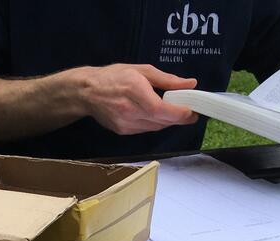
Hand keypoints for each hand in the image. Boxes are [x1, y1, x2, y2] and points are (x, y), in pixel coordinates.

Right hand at [77, 64, 196, 135]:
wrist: (87, 92)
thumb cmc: (114, 76)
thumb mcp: (142, 70)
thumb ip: (167, 79)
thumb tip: (190, 83)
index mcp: (134, 90)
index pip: (160, 109)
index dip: (178, 113)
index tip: (192, 111)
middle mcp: (129, 110)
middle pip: (161, 121)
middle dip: (178, 118)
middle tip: (190, 113)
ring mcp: (125, 123)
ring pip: (155, 127)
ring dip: (167, 121)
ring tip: (175, 112)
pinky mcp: (122, 131)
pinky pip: (145, 129)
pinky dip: (155, 123)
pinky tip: (156, 116)